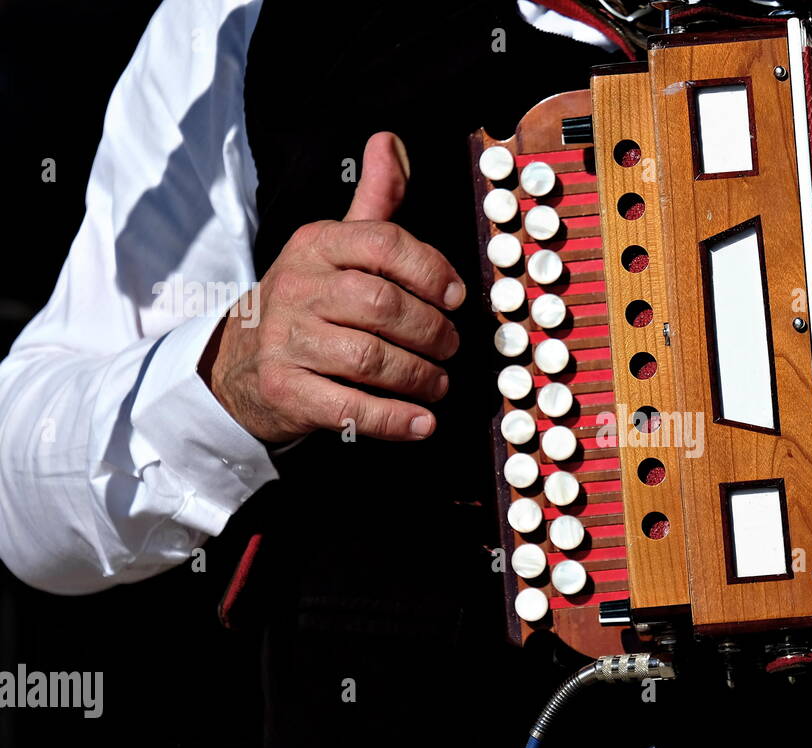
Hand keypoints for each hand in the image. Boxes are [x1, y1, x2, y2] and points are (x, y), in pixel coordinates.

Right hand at [203, 131, 462, 442]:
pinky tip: (422, 423)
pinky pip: (349, 407)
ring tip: (439, 384)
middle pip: (383, 305)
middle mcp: (297, 288)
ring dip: (420, 376)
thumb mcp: (333, 246)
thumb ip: (373, 203)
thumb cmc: (305, 302)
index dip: (430, 271)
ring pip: (371, 358)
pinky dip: (394, 419)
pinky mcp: (285, 391)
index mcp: (316, 245)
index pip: (383, 243)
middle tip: (452, 348)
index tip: (456, 298)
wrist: (234, 365)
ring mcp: (287, 341)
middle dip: (432, 331)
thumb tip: (391, 140)